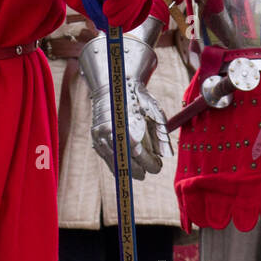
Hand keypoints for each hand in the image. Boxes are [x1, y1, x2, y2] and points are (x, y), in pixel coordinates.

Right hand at [79, 33, 168, 179]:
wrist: (112, 86)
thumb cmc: (136, 99)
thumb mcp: (153, 112)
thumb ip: (159, 134)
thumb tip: (165, 155)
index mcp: (125, 125)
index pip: (138, 153)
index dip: (149, 163)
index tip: (158, 166)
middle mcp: (109, 133)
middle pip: (125, 160)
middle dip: (139, 169)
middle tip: (150, 172)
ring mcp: (99, 137)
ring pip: (114, 162)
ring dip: (127, 170)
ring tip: (139, 175)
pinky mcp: (95, 139)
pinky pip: (106, 158)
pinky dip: (116, 165)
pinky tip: (125, 169)